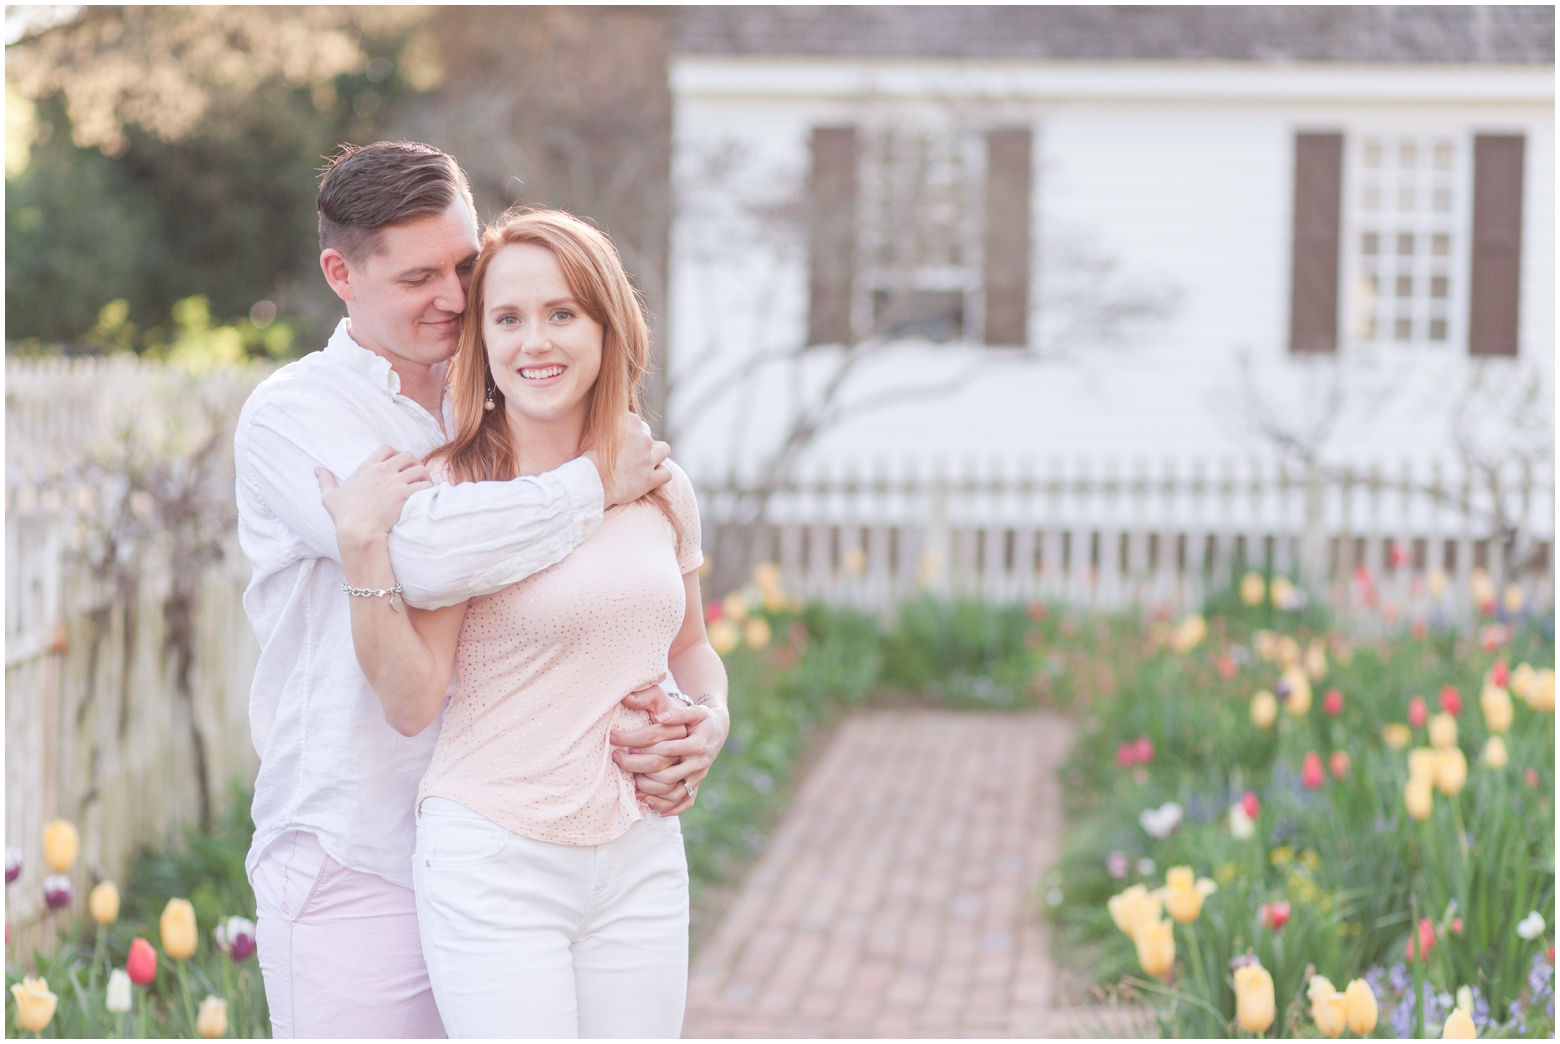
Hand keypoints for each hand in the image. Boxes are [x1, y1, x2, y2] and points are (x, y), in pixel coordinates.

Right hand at [317, 446, 431, 550]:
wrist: (357, 532)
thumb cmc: (345, 517)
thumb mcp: (330, 496)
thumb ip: (325, 480)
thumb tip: (317, 469)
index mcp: (367, 467)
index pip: (387, 449)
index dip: (397, 454)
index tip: (400, 464)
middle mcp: (381, 470)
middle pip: (407, 456)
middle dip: (414, 464)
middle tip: (416, 475)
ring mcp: (393, 481)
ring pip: (419, 468)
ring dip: (424, 475)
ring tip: (425, 484)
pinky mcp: (404, 494)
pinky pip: (424, 484)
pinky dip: (429, 488)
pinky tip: (428, 495)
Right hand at [585, 413, 669, 508]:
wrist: (590, 480)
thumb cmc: (586, 455)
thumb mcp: (593, 430)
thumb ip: (605, 421)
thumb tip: (606, 414)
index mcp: (630, 421)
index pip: (634, 421)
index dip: (627, 430)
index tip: (619, 438)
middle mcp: (643, 437)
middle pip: (647, 433)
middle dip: (639, 440)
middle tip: (627, 451)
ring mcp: (649, 458)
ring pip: (664, 449)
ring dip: (657, 454)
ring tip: (645, 461)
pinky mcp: (651, 478)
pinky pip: (666, 474)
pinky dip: (660, 475)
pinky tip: (651, 477)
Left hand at [612, 697, 729, 815]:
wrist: (719, 731)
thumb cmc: (703, 719)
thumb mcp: (694, 711)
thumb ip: (678, 714)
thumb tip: (659, 718)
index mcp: (697, 745)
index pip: (666, 749)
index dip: (642, 747)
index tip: (621, 742)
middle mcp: (698, 764)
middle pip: (666, 775)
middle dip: (639, 769)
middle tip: (619, 761)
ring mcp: (698, 777)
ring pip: (673, 793)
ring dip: (650, 792)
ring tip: (631, 785)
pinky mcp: (696, 785)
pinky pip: (684, 802)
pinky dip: (668, 808)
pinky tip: (650, 804)